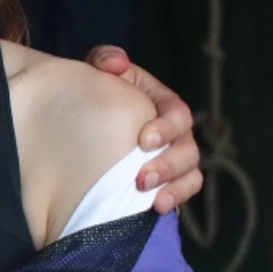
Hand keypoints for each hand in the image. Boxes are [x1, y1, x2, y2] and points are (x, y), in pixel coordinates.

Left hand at [85, 45, 202, 213]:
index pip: (178, 114)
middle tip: (141, 178)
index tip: (144, 140)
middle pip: (189, 150)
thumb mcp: (98, 71)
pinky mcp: (165, 182)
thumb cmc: (95, 92)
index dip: (168, 128)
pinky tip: (154, 211)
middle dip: (169, 165)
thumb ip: (105, 60)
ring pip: (190, 175)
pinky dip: (173, 201)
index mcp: (163, 104)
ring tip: (153, 201)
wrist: (82, 120)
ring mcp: (172, 159)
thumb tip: (117, 63)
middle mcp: (174, 133)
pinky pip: (180, 194)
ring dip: (174, 189)